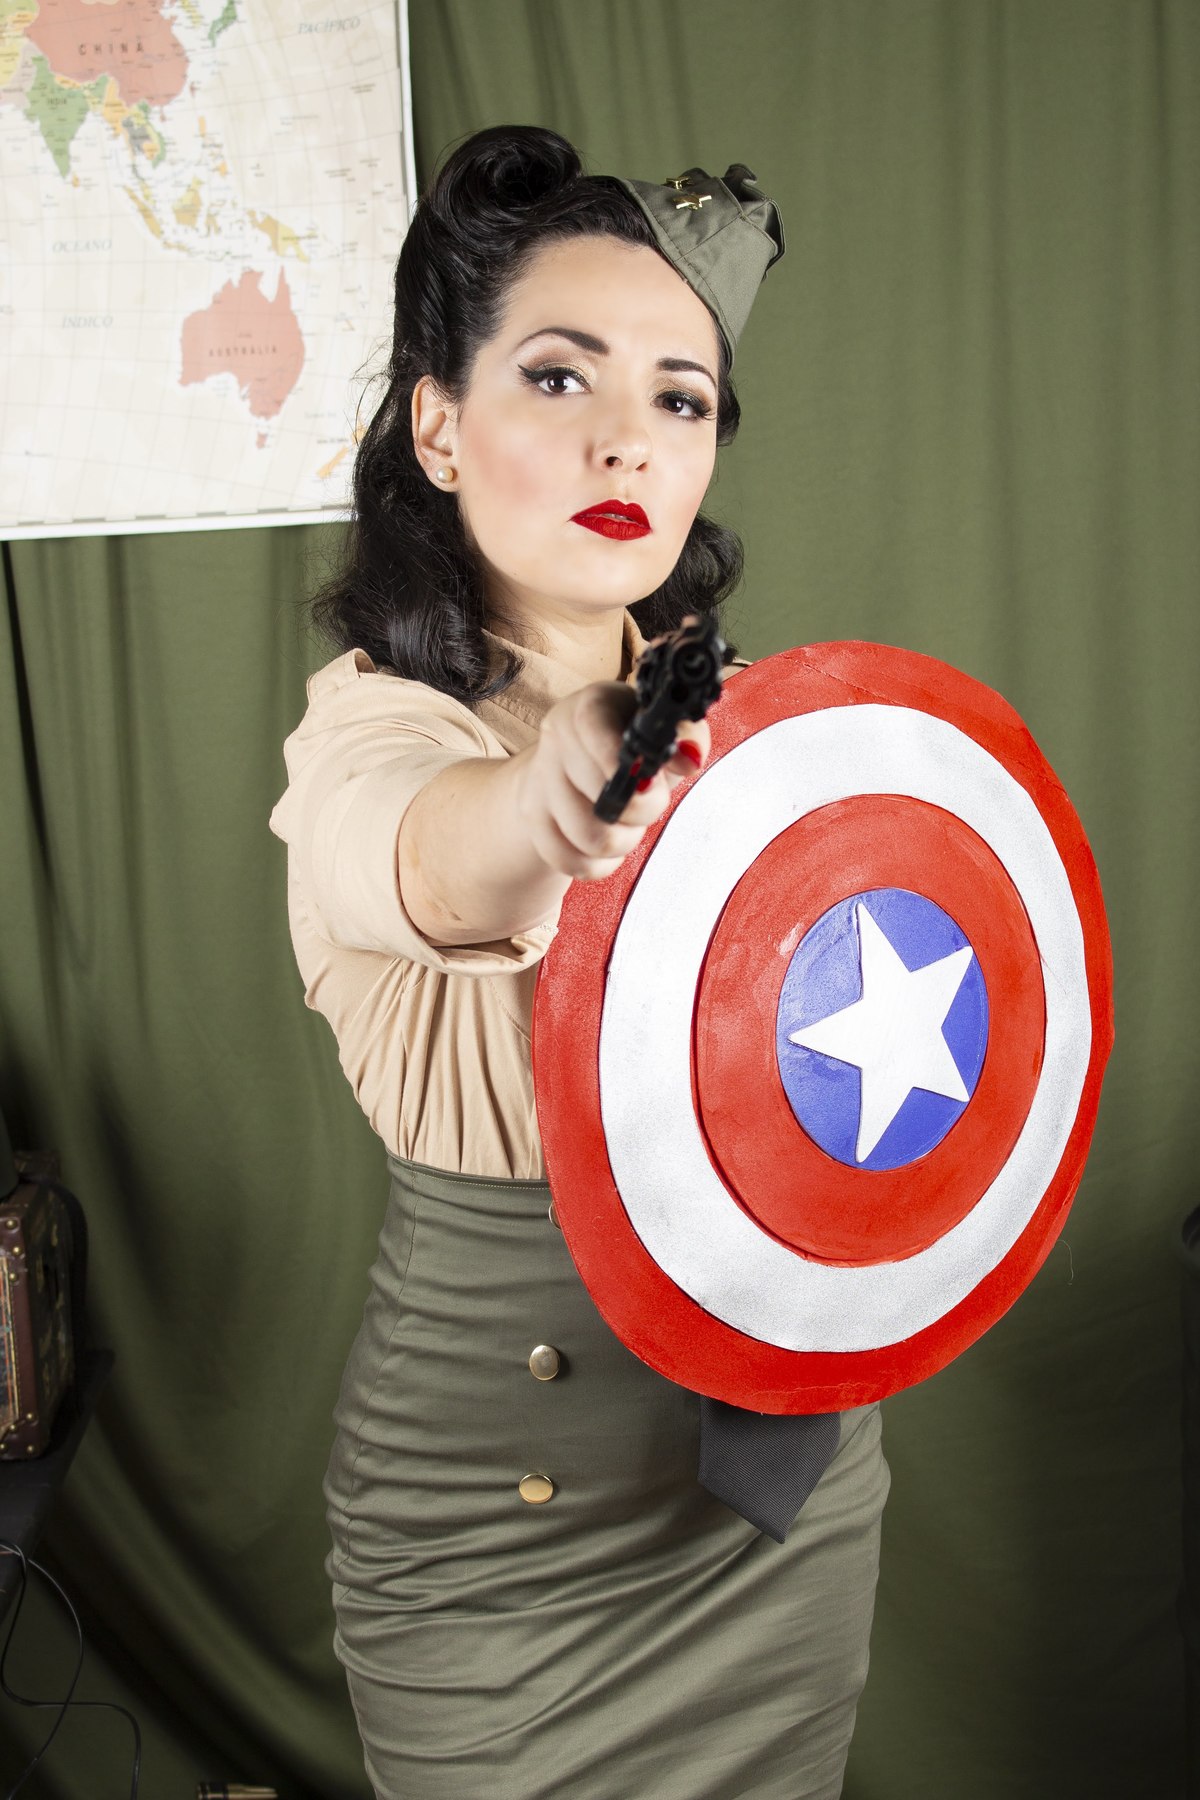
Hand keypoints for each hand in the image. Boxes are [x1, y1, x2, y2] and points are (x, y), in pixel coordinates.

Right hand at [516, 680, 710, 880]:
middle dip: (642, 811)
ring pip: (589, 836)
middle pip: (601, 795)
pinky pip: (569, 860)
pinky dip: (599, 864)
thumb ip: (687, 737)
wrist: (581, 765)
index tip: (650, 782)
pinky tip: (610, 848)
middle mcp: (557, 738)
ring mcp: (540, 780)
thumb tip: (690, 760)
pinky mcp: (532, 819)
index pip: (593, 727)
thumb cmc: (633, 746)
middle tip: (650, 802)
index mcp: (591, 707)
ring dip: (623, 841)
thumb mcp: (664, 733)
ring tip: (629, 824)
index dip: (619, 760)